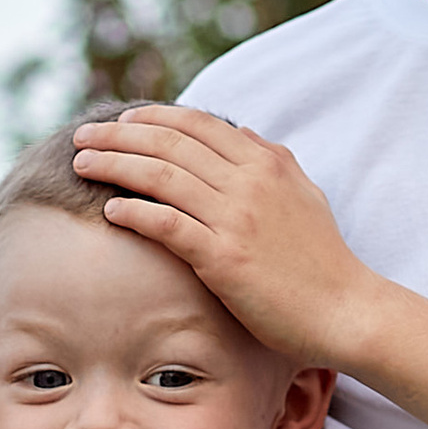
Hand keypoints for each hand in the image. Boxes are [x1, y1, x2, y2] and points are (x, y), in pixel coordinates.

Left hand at [71, 107, 371, 364]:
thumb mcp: (305, 196)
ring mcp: (236, 218)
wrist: (345, 310)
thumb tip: (243, 133)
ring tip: (82, 163)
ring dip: (115, 165)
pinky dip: (135, 212)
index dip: (153, 117)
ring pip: (161, 176)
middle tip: (84, 135)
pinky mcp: (224, 257)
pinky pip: (168, 224)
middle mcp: (249, 181)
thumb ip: (275, 160)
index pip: (197, 124)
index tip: (121, 122)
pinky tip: (109, 210)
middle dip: (119, 134)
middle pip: (170, 143)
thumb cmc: (324, 261)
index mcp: (266, 163)